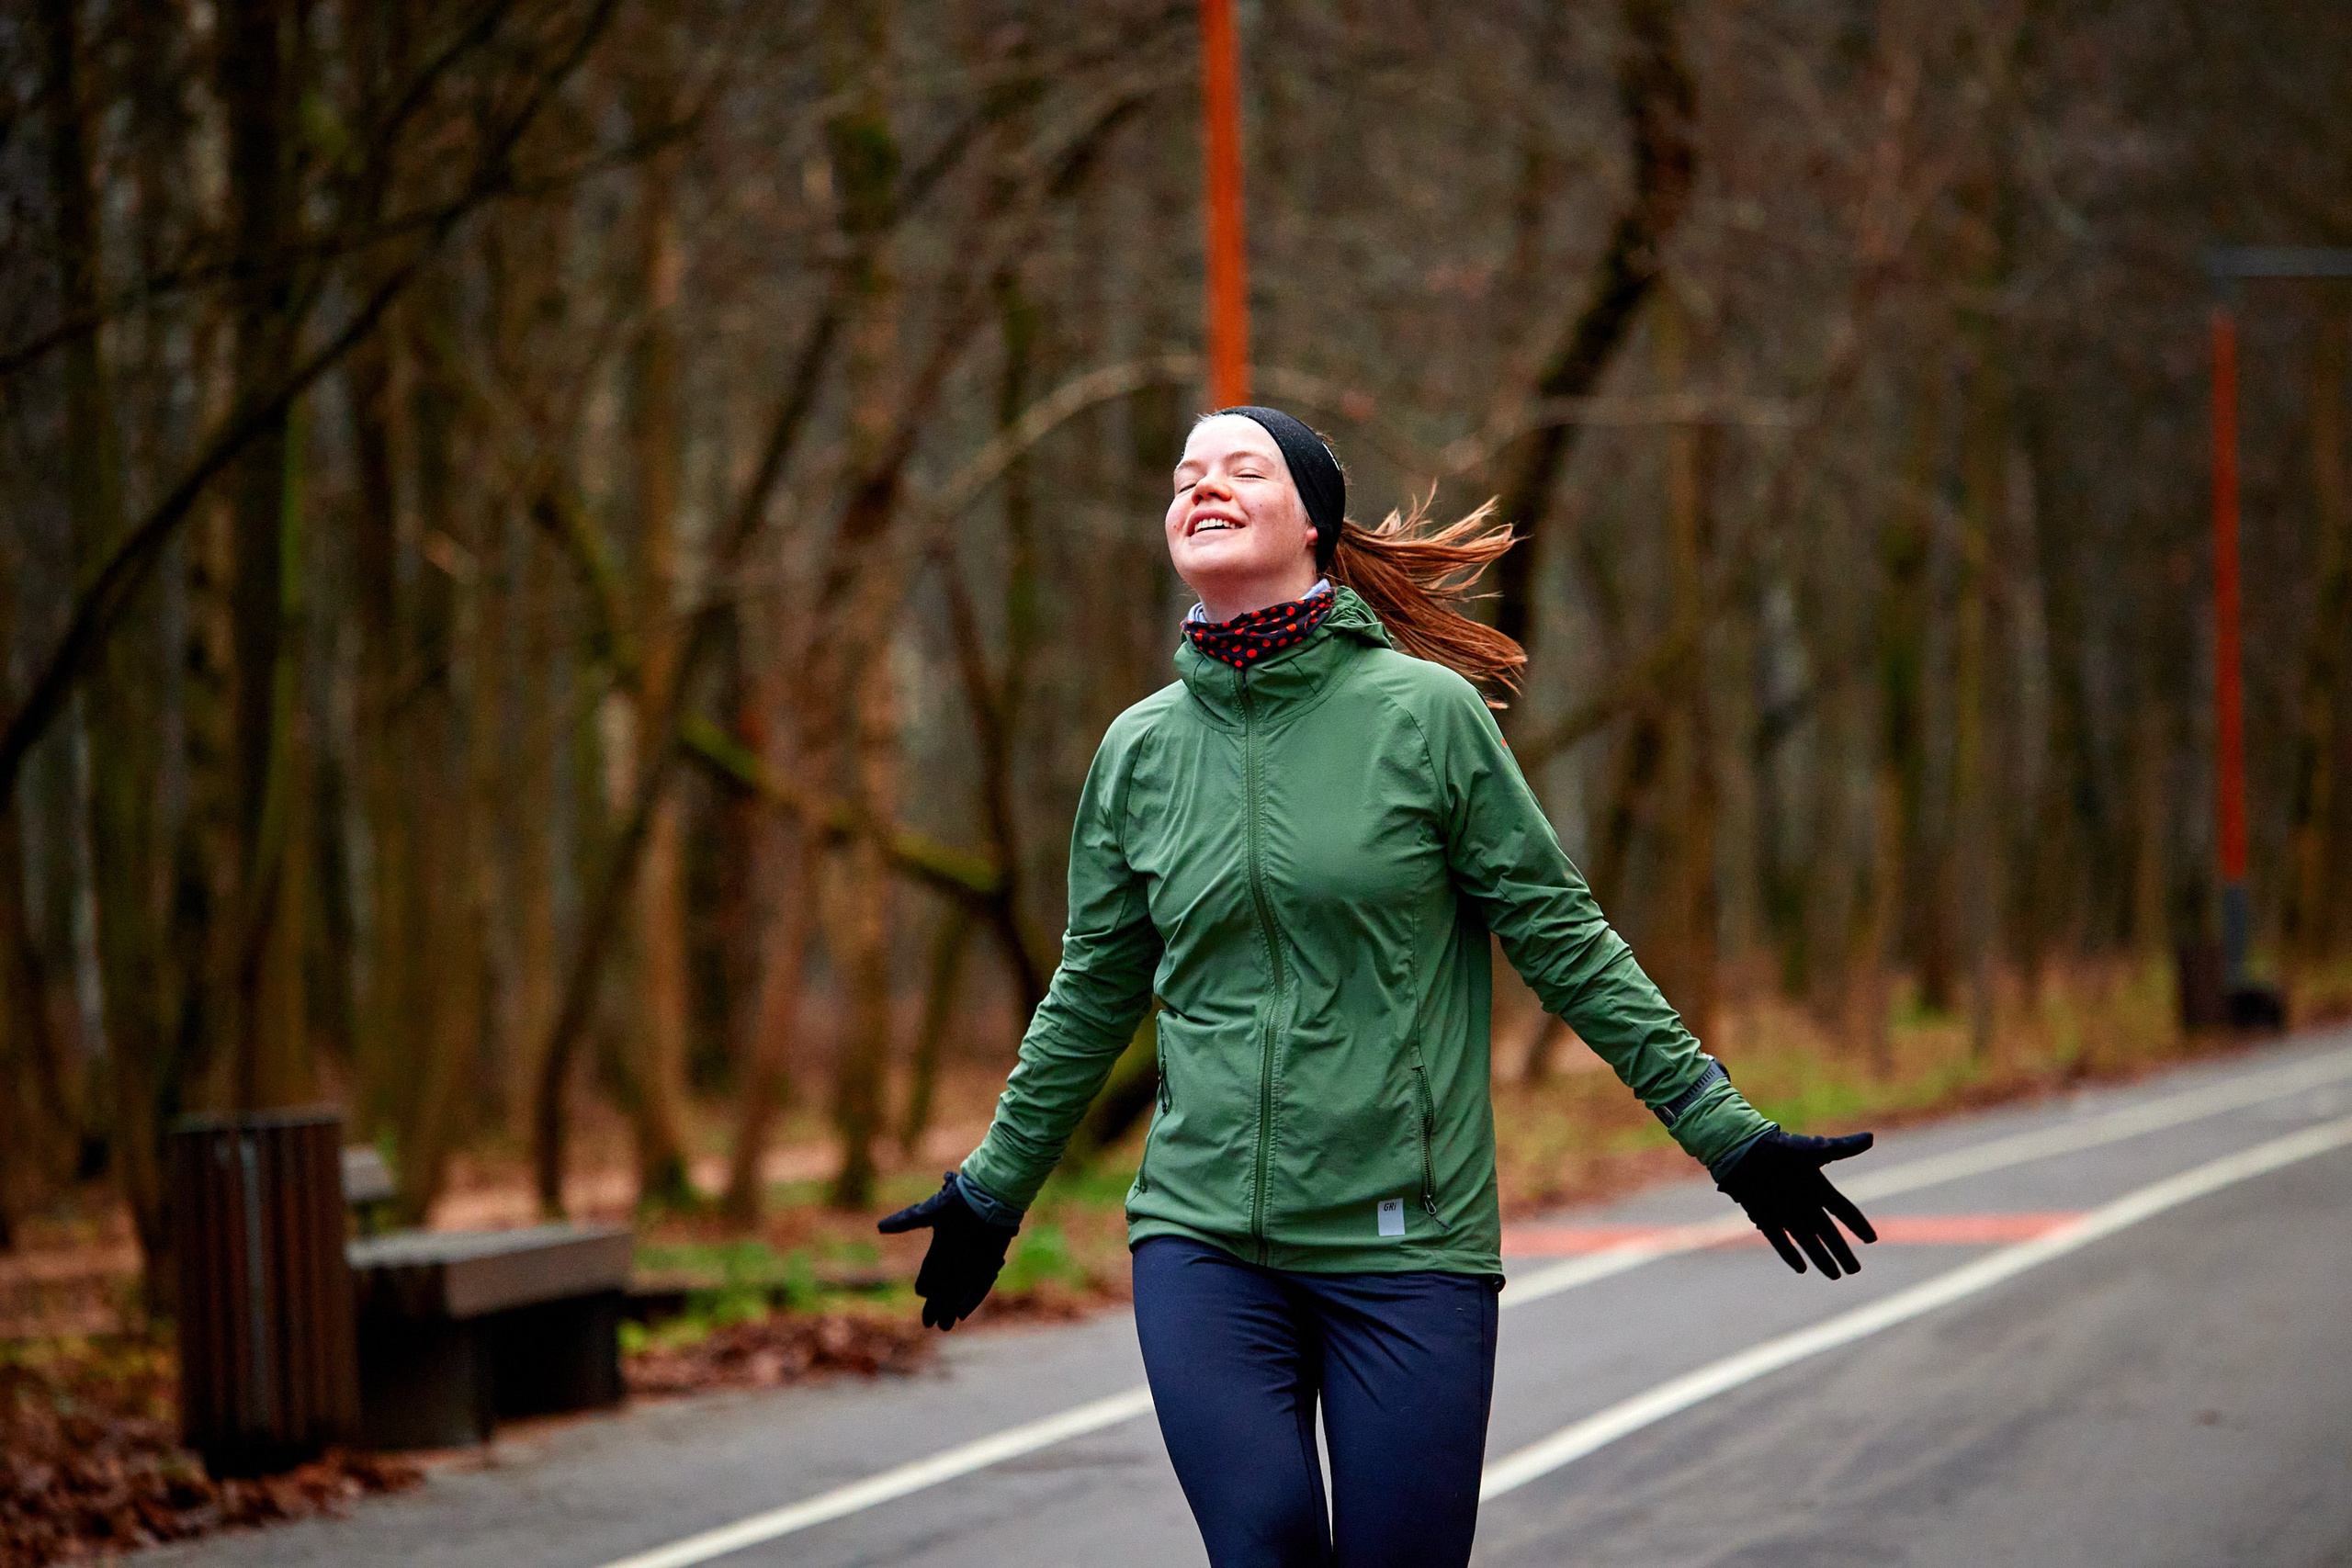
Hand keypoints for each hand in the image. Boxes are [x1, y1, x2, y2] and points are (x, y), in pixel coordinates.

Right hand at [876, 1172, 1018, 1329]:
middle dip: (937, 1304)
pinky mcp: (990, 1262)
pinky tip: (962, 1313)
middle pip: (944, 1286)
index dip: (926, 1285)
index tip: (920, 1295)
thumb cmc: (958, 1201)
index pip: (931, 1271)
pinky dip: (971, 1299)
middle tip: (929, 1324)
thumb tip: (879, 1227)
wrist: (988, 1195)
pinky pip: (979, 1286)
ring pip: (960, 1290)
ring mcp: (974, 1260)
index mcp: (942, 1245)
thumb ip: (907, 1221)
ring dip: (951, 1306)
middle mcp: (957, 1256)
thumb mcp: (930, 1211)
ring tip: (945, 1326)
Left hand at [1716, 1130, 1877, 1279]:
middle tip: (1855, 1269)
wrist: (1742, 1150)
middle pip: (1828, 1232)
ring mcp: (1785, 1212)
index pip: (1843, 1210)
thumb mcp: (1812, 1150)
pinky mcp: (1765, 1218)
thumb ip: (1841, 1148)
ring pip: (1807, 1241)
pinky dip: (1790, 1254)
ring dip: (1821, 1258)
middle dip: (1842, 1250)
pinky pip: (1780, 1240)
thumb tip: (1871, 1138)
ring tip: (1835, 1275)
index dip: (1857, 1224)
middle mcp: (1803, 1202)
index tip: (1871, 1238)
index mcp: (1817, 1186)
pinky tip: (1801, 1269)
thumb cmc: (1778, 1148)